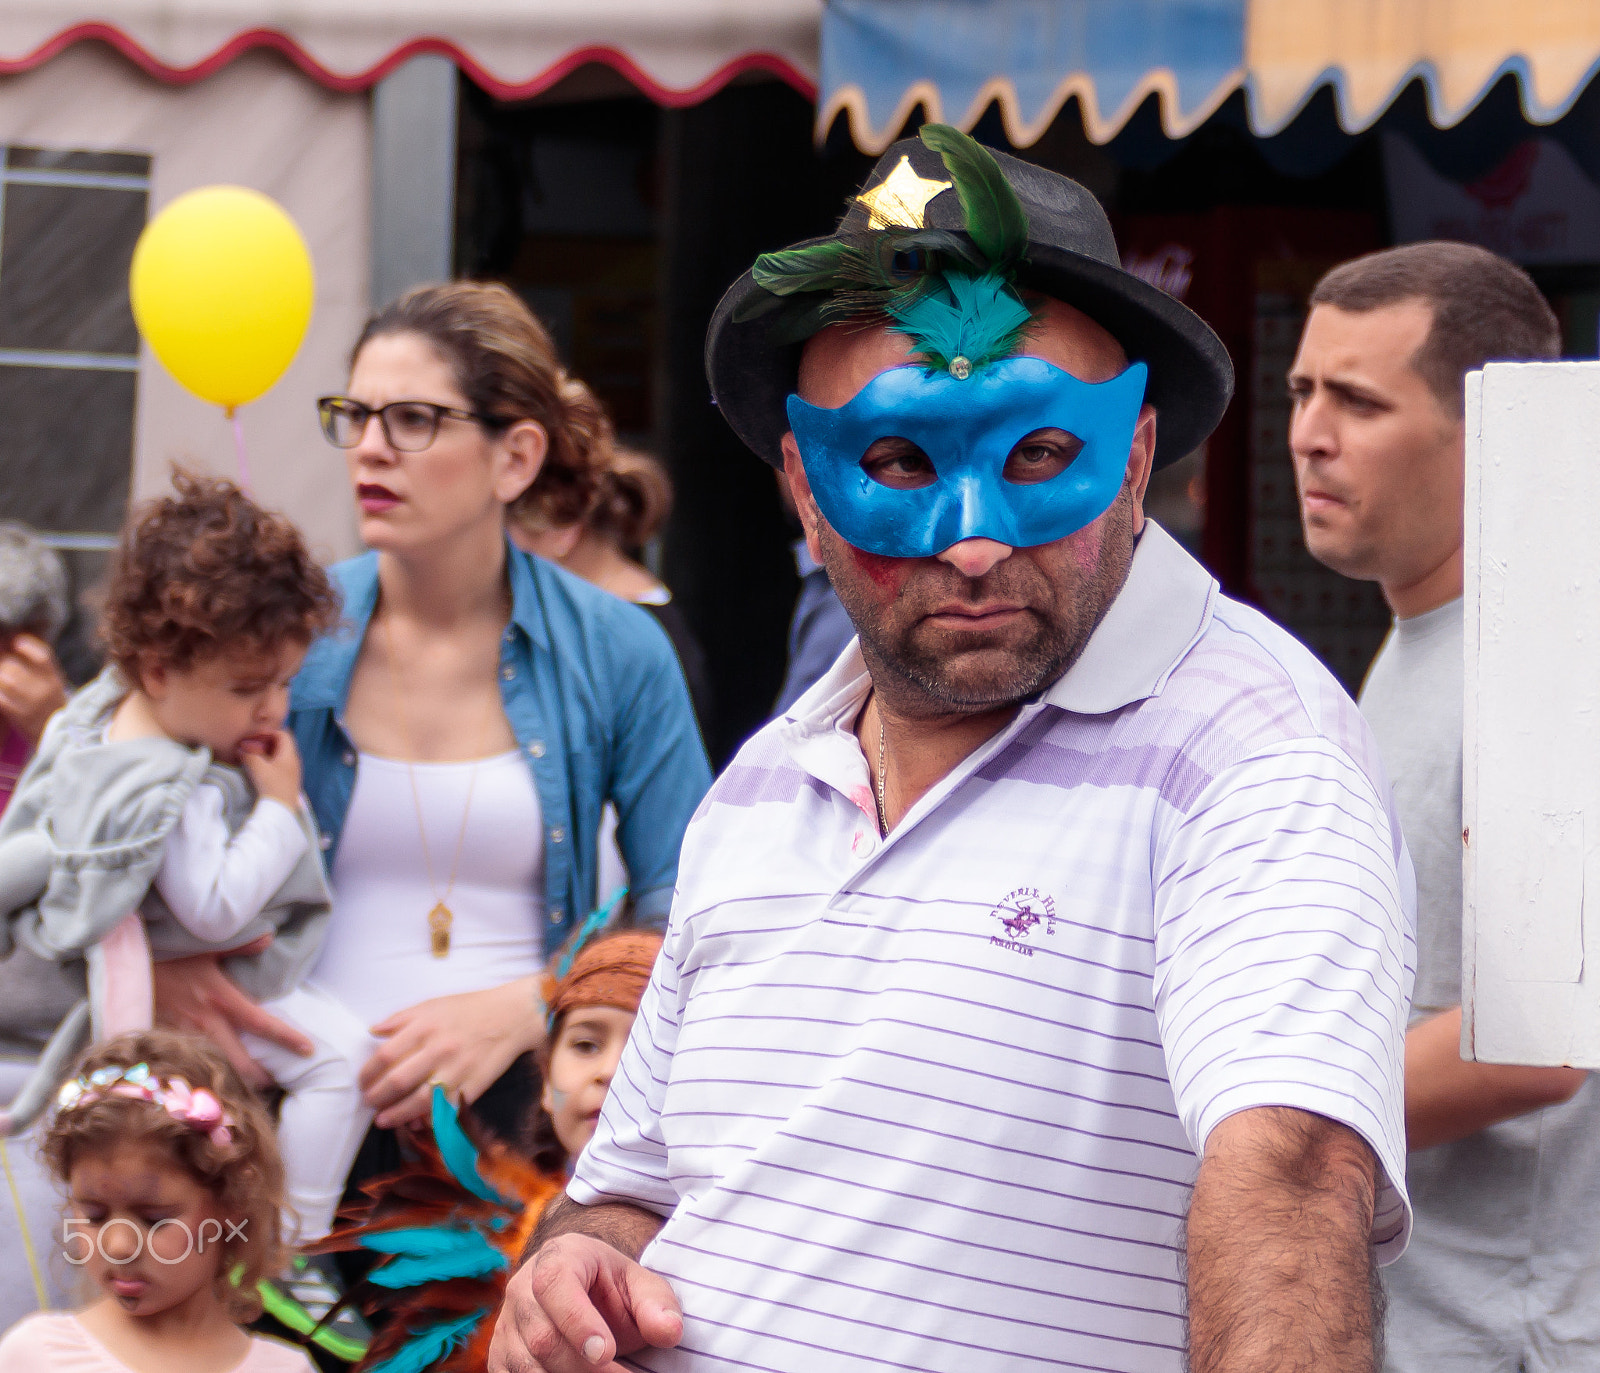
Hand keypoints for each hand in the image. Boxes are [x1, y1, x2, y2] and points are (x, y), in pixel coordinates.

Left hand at [0, 633, 66, 744]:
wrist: (59, 737)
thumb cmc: (52, 708)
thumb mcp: (54, 686)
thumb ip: (41, 669)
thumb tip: (19, 645)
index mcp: (55, 680)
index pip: (43, 657)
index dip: (28, 646)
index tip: (17, 642)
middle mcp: (44, 689)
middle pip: (14, 666)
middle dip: (3, 664)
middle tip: (2, 666)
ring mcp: (31, 702)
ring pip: (5, 680)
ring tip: (2, 681)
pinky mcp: (19, 715)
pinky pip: (0, 698)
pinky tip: (0, 694)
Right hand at [151, 951, 313, 1088]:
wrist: (123, 966)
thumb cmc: (168, 952)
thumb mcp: (207, 945)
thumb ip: (241, 943)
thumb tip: (269, 937)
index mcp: (221, 998)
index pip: (262, 1023)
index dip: (287, 1039)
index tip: (309, 1050)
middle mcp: (205, 1022)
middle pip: (241, 1063)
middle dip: (261, 1077)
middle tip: (278, 1081)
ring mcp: (184, 1036)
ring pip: (216, 1069)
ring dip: (235, 1079)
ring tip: (252, 1085)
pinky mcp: (166, 1043)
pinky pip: (192, 1063)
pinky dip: (207, 1072)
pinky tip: (215, 1077)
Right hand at [239, 729, 302, 807]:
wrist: (281, 808)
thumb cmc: (272, 785)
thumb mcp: (258, 767)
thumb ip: (248, 755)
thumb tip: (241, 750)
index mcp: (290, 753)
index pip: (283, 734)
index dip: (268, 733)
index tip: (254, 737)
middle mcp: (294, 760)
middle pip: (281, 744)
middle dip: (264, 743)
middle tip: (251, 747)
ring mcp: (292, 770)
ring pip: (278, 755)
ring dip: (265, 753)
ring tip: (252, 757)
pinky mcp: (288, 780)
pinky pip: (278, 765)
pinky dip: (268, 762)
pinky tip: (258, 768)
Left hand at [360, 976, 544, 1128]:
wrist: (511, 1016)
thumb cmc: (469, 1009)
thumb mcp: (433, 1004)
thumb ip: (400, 1018)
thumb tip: (373, 1032)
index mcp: (426, 1026)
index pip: (385, 1056)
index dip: (368, 1073)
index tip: (363, 1082)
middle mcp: (440, 1048)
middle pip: (398, 1081)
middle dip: (377, 1097)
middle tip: (370, 1103)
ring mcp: (457, 1070)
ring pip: (418, 1100)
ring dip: (396, 1115)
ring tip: (383, 1120)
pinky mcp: (473, 1087)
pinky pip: (444, 1109)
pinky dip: (427, 1120)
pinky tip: (414, 1123)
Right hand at [489, 1234, 681, 1372]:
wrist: (582, 1290)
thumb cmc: (612, 1287)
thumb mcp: (639, 1284)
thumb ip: (656, 1304)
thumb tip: (669, 1331)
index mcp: (558, 1257)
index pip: (554, 1284)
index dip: (577, 1321)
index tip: (606, 1352)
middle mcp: (522, 1288)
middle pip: (542, 1337)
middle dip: (583, 1368)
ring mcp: (507, 1325)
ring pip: (526, 1366)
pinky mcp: (500, 1357)